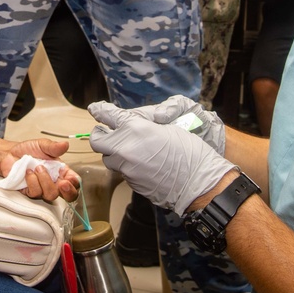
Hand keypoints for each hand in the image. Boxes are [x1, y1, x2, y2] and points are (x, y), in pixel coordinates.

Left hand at [2, 139, 79, 202]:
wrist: (10, 154)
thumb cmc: (27, 150)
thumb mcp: (42, 145)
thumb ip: (54, 147)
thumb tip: (65, 144)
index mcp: (61, 171)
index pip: (74, 182)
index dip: (75, 184)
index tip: (70, 179)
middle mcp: (53, 181)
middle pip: (68, 196)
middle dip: (68, 192)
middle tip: (62, 184)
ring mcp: (42, 188)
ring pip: (51, 195)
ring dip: (45, 180)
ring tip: (38, 167)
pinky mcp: (30, 192)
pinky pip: (36, 193)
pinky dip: (32, 181)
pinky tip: (28, 172)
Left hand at [88, 102, 234, 214]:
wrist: (198, 184)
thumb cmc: (189, 152)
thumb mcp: (169, 128)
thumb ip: (145, 125)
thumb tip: (133, 124)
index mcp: (135, 128)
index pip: (108, 115)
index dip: (100, 110)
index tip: (95, 108)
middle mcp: (125, 148)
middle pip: (97, 140)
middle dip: (100, 134)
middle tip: (108, 131)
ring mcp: (126, 168)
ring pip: (108, 158)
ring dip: (113, 152)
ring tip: (128, 149)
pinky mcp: (131, 183)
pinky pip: (122, 171)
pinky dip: (126, 165)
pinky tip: (142, 163)